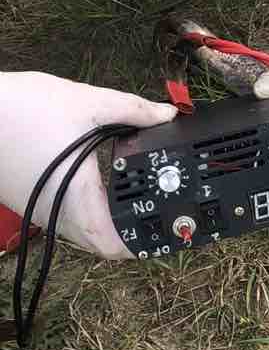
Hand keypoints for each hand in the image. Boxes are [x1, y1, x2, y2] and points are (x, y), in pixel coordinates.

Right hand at [0, 74, 175, 258]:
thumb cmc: (22, 107)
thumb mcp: (88, 102)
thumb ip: (133, 110)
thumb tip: (165, 115)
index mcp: (74, 193)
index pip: (109, 242)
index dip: (137, 246)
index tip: (159, 237)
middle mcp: (53, 210)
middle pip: (96, 242)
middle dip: (124, 235)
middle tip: (151, 217)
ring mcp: (35, 208)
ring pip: (76, 232)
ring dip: (102, 224)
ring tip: (129, 204)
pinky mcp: (24, 200)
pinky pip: (59, 218)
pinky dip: (81, 212)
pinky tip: (92, 190)